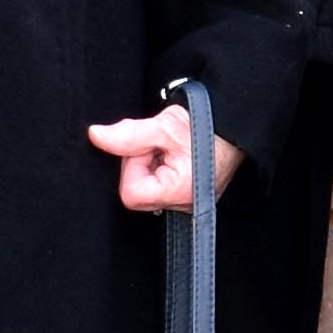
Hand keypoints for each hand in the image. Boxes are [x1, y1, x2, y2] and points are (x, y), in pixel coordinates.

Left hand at [87, 105, 245, 213]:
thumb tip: (95, 136)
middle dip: (140, 165)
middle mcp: (185, 206)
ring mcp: (186, 205)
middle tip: (159, 146)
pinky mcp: (187, 199)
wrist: (236, 127)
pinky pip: (158, 190)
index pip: (130, 193)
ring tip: (169, 150)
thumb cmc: (208, 125)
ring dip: (150, 167)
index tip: (149, 146)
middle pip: (137, 194)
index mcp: (179, 192)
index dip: (133, 165)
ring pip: (147, 191)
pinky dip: (159, 172)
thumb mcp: (165, 125)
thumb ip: (128, 134)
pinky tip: (172, 158)